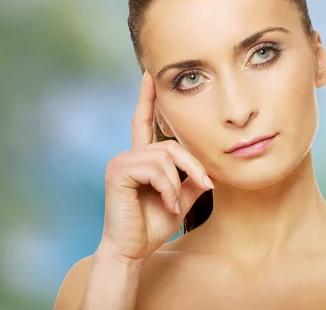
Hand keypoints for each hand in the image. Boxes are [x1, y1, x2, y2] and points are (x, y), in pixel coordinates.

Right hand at [100, 71, 212, 260]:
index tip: (150, 75)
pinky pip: (156, 168)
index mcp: (141, 158)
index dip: (147, 98)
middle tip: (206, 186)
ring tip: (175, 203)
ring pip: (166, 156)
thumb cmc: (153, 224)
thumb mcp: (181, 197)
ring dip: (179, 183)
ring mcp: (121, 161)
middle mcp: (129, 154)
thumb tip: (207, 167)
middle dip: (193, 165)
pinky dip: (168, 188)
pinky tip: (167, 204)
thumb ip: (190, 178)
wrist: (132, 250)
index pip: (144, 121)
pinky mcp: (118, 172)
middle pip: (172, 145)